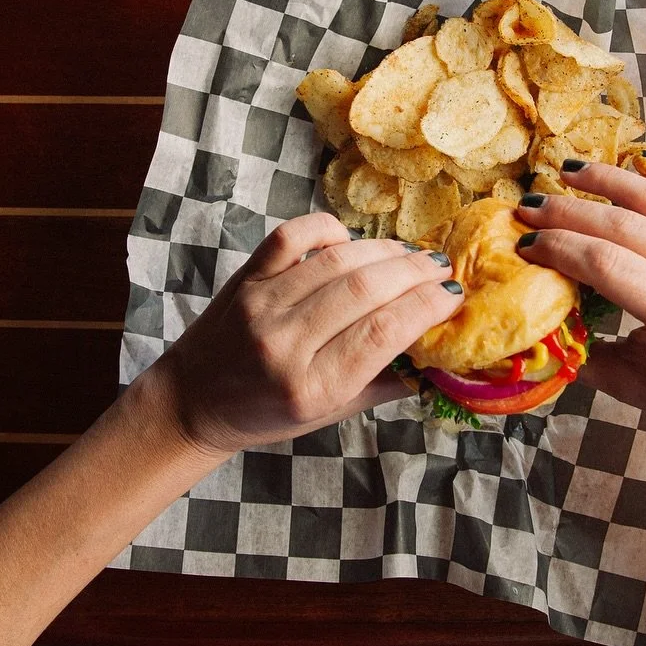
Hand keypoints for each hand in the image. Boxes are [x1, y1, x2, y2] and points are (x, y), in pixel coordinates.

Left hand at [156, 213, 464, 458]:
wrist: (193, 401)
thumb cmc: (265, 414)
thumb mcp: (328, 414)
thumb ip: (383, 384)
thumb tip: (440, 356)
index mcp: (312, 388)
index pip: (384, 333)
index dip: (427, 307)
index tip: (453, 296)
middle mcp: (285, 344)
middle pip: (367, 290)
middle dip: (414, 272)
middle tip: (441, 267)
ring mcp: (262, 305)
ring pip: (337, 260)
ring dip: (384, 251)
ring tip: (409, 255)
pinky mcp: (245, 278)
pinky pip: (294, 236)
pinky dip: (329, 231)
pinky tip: (350, 242)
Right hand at [513, 156, 645, 453]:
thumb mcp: (626, 383)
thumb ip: (579, 351)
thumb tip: (533, 321)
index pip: (604, 262)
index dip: (558, 249)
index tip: (522, 246)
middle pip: (623, 225)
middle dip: (568, 212)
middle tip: (528, 209)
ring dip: (610, 179)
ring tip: (568, 170)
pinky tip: (642, 161)